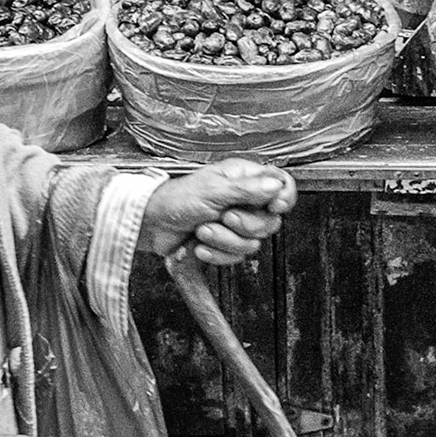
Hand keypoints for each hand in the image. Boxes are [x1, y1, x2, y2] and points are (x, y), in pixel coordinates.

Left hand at [139, 158, 297, 266]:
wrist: (152, 225)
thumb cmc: (176, 199)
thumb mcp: (213, 189)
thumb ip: (247, 188)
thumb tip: (276, 184)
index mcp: (245, 178)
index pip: (282, 184)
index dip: (283, 198)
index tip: (274, 206)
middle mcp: (244, 200)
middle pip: (270, 221)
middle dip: (244, 226)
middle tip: (224, 217)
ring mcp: (235, 224)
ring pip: (252, 243)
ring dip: (224, 241)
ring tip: (203, 230)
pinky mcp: (225, 244)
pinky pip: (236, 257)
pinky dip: (216, 254)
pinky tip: (200, 246)